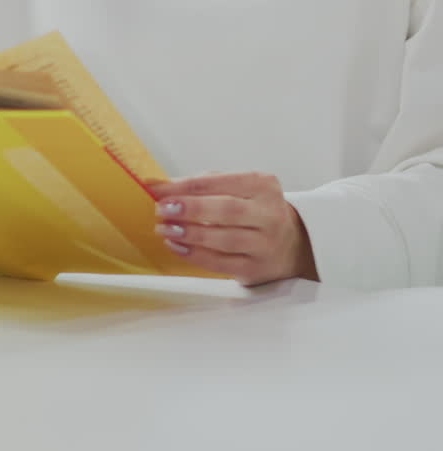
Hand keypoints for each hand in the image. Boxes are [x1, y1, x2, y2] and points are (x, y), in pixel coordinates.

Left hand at [149, 171, 318, 285]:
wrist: (291, 243)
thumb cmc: (254, 210)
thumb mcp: (239, 189)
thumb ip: (202, 185)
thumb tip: (158, 185)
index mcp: (263, 185)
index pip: (220, 181)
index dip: (186, 186)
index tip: (158, 189)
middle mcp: (269, 213)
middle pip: (227, 210)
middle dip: (190, 209)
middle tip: (163, 209)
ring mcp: (265, 244)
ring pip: (224, 239)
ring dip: (189, 234)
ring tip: (165, 229)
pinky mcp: (256, 269)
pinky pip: (222, 263)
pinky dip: (196, 255)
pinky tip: (177, 246)